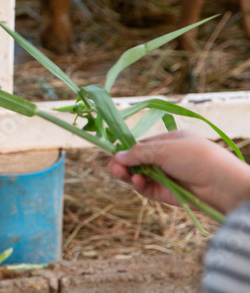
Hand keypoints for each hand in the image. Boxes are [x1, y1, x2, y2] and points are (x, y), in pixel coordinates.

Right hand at [108, 130, 249, 214]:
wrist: (223, 185)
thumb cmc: (197, 158)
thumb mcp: (165, 149)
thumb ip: (139, 153)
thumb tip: (116, 156)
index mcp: (172, 142)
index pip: (144, 144)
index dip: (128, 149)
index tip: (112, 153)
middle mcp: (170, 159)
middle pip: (140, 161)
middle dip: (125, 163)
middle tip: (112, 167)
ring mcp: (169, 176)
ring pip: (142, 176)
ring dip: (129, 175)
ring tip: (119, 174)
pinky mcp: (169, 194)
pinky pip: (149, 189)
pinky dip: (140, 186)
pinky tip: (136, 182)